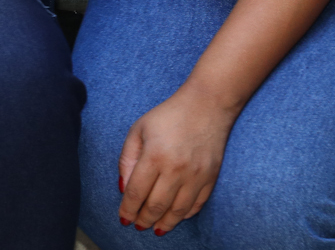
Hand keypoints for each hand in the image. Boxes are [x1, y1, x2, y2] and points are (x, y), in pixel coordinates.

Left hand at [116, 87, 236, 234]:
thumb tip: (123, 188)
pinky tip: (175, 218)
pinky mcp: (211, 178)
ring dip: (164, 223)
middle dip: (144, 219)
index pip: (137, 192)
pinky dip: (184, 215)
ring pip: (178, 211)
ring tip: (154, 228)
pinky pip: (197, 205)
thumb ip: (127, 159)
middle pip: (156, 205)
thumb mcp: (138, 130)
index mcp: (154, 156)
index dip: (128, 209)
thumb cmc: (167, 117)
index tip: (123, 218)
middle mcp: (176, 170)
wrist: (206, 107)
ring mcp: (196, 176)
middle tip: (137, 226)